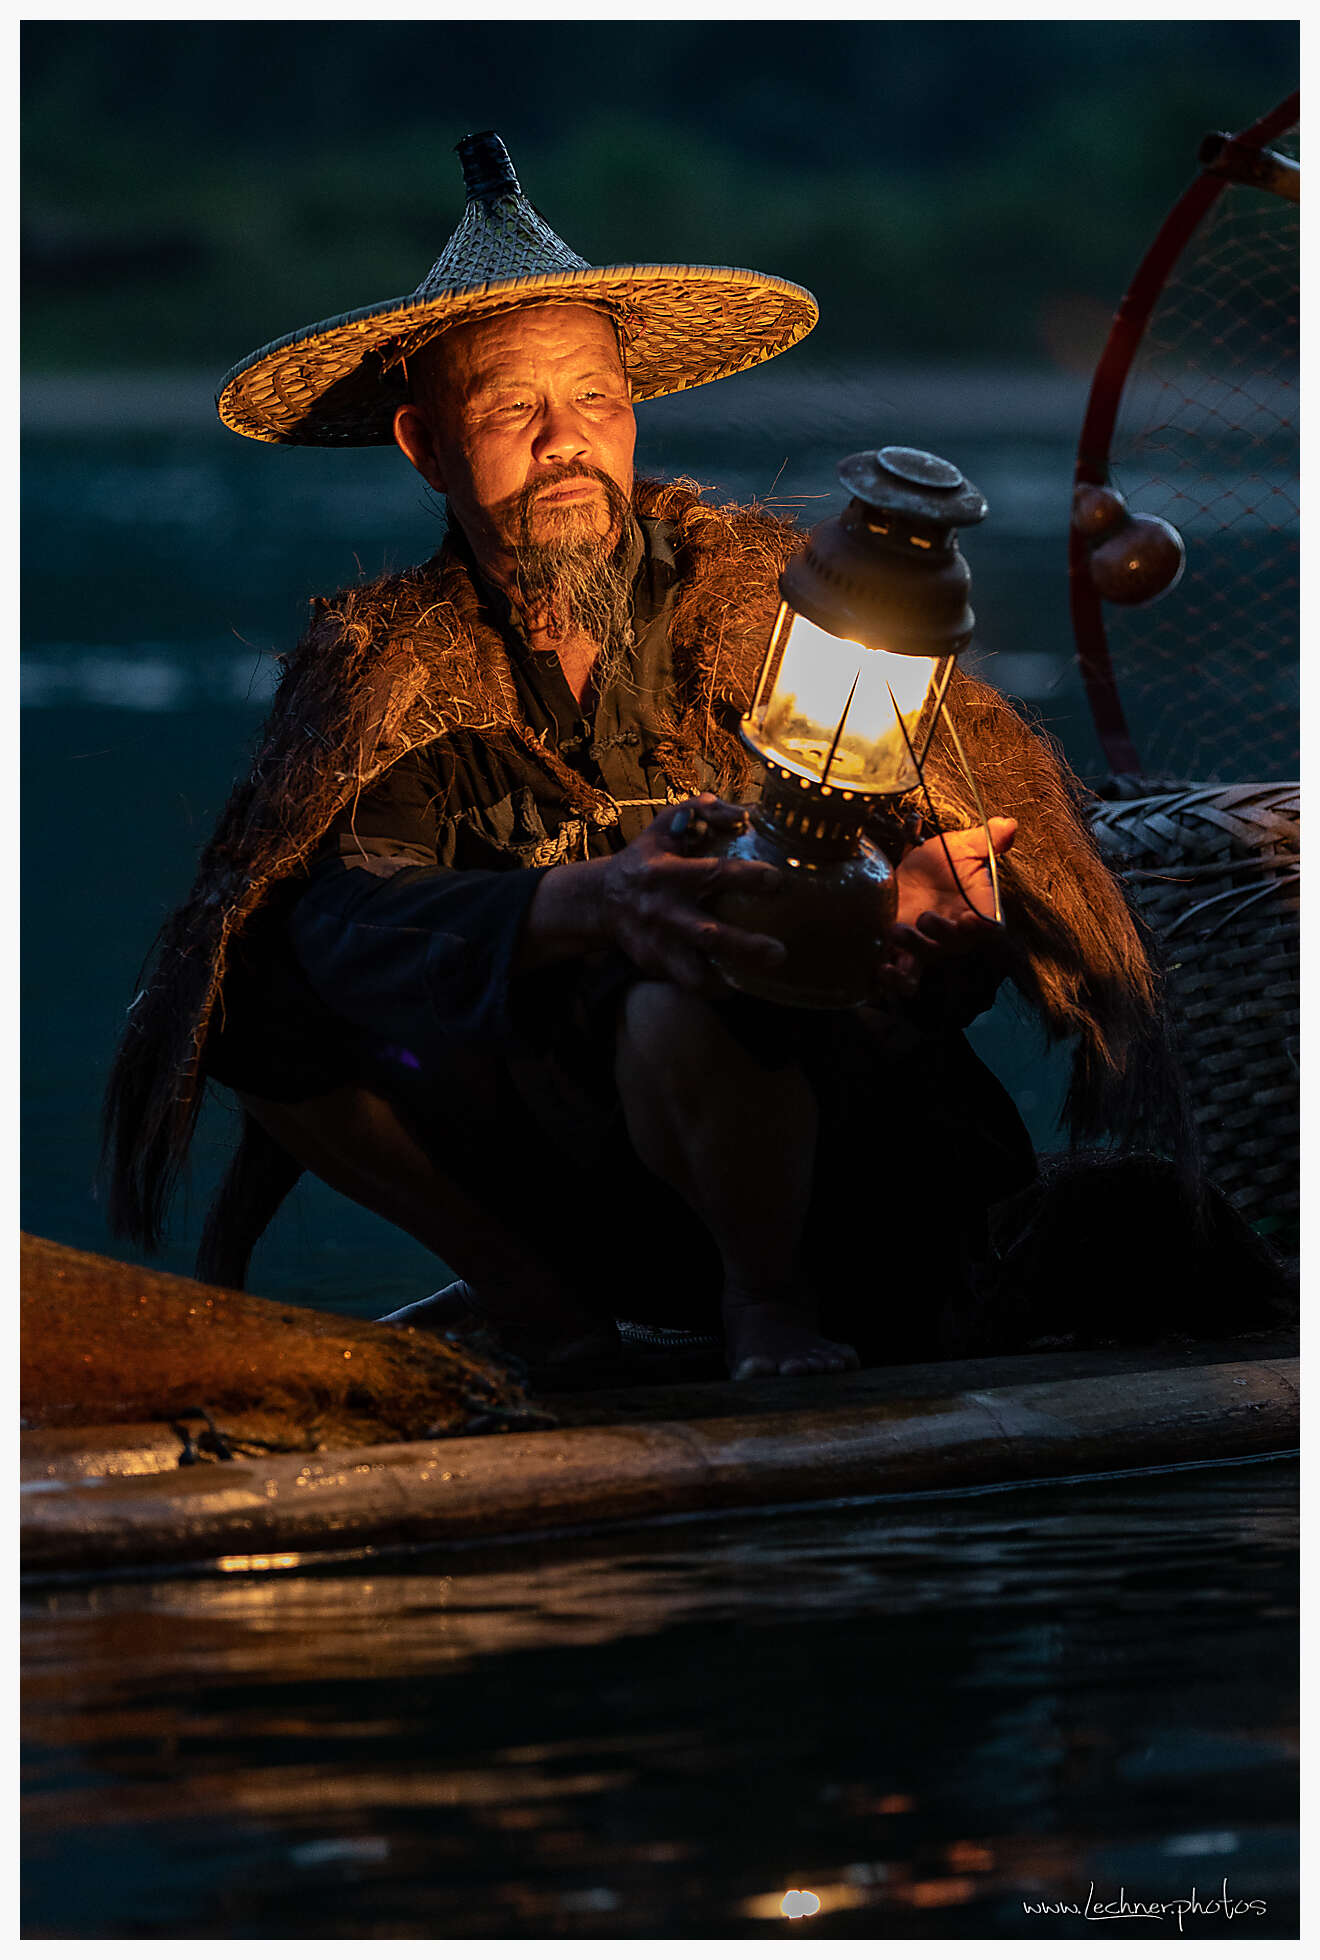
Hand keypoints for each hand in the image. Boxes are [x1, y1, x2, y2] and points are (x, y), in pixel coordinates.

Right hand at [598, 794, 787, 991]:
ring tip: (757, 979)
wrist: (602, 899)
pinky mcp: (654, 965)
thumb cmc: (646, 858)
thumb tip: (743, 813)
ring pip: (694, 974)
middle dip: (745, 946)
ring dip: (728, 981)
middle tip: (779, 953)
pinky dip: (713, 988)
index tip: (778, 880)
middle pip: (707, 935)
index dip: (747, 878)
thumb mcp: (665, 826)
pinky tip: (735, 983)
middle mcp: (661, 911)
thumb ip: (701, 810)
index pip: (711, 874)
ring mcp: (657, 943)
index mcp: (665, 873)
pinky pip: (688, 985)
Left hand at [876, 818, 1014, 996]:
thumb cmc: (938, 865)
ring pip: (928, 960)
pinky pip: (904, 975)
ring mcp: (929, 946)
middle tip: (926, 917)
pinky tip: (883, 969)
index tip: (970, 919)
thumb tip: (1008, 824)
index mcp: (976, 910)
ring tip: (897, 930)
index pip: (989, 927)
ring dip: (915, 950)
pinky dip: (896, 978)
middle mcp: (955, 934)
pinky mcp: (904, 954)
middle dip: (942, 935)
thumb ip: (985, 840)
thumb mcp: (959, 848)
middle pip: (956, 945)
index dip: (983, 928)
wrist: (906, 876)